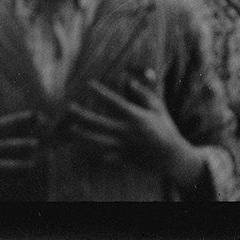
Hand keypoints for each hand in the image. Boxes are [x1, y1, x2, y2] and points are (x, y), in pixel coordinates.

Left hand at [67, 71, 203, 190]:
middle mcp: (125, 131)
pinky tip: (83, 147)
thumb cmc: (165, 126)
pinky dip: (92, 151)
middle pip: (97, 122)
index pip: (113, 101)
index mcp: (135, 116)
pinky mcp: (120, 158)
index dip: (100, 92)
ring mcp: (121, 146)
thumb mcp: (158, 106)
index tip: (89, 84)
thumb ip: (144, 93)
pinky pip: (101, 155)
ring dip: (81, 135)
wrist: (169, 155)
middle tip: (69, 107)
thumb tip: (129, 82)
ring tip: (72, 129)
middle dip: (81, 114)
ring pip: (95, 141)